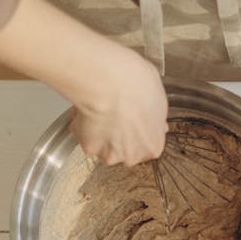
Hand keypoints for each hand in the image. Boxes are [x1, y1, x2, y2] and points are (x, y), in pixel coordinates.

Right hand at [69, 47, 167, 166]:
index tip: (131, 119)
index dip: (136, 130)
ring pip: (104, 148)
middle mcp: (133, 156)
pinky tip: (87, 111)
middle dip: (119, 135)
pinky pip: (85, 138)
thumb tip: (149, 110)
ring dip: (100, 133)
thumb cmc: (136, 84)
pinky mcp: (90, 148)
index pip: (145, 145)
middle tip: (114, 113)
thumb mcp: (157, 95)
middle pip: (125, 150)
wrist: (110, 83)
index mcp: (153, 145)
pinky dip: (83, 127)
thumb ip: (153, 113)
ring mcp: (110, 155)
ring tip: (99, 110)